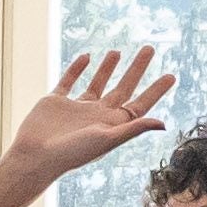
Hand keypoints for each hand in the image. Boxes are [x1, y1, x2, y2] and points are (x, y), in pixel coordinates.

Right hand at [6, 47, 175, 181]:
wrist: (35, 157)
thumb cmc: (72, 154)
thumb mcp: (107, 139)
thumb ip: (133, 128)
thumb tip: (163, 123)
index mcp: (112, 124)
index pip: (140, 104)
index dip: (156, 90)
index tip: (171, 75)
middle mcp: (97, 115)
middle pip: (123, 87)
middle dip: (136, 69)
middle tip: (149, 48)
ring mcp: (76, 107)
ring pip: (97, 82)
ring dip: (107, 68)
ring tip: (117, 51)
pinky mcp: (56, 101)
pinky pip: (68, 80)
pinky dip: (76, 68)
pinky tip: (86, 57)